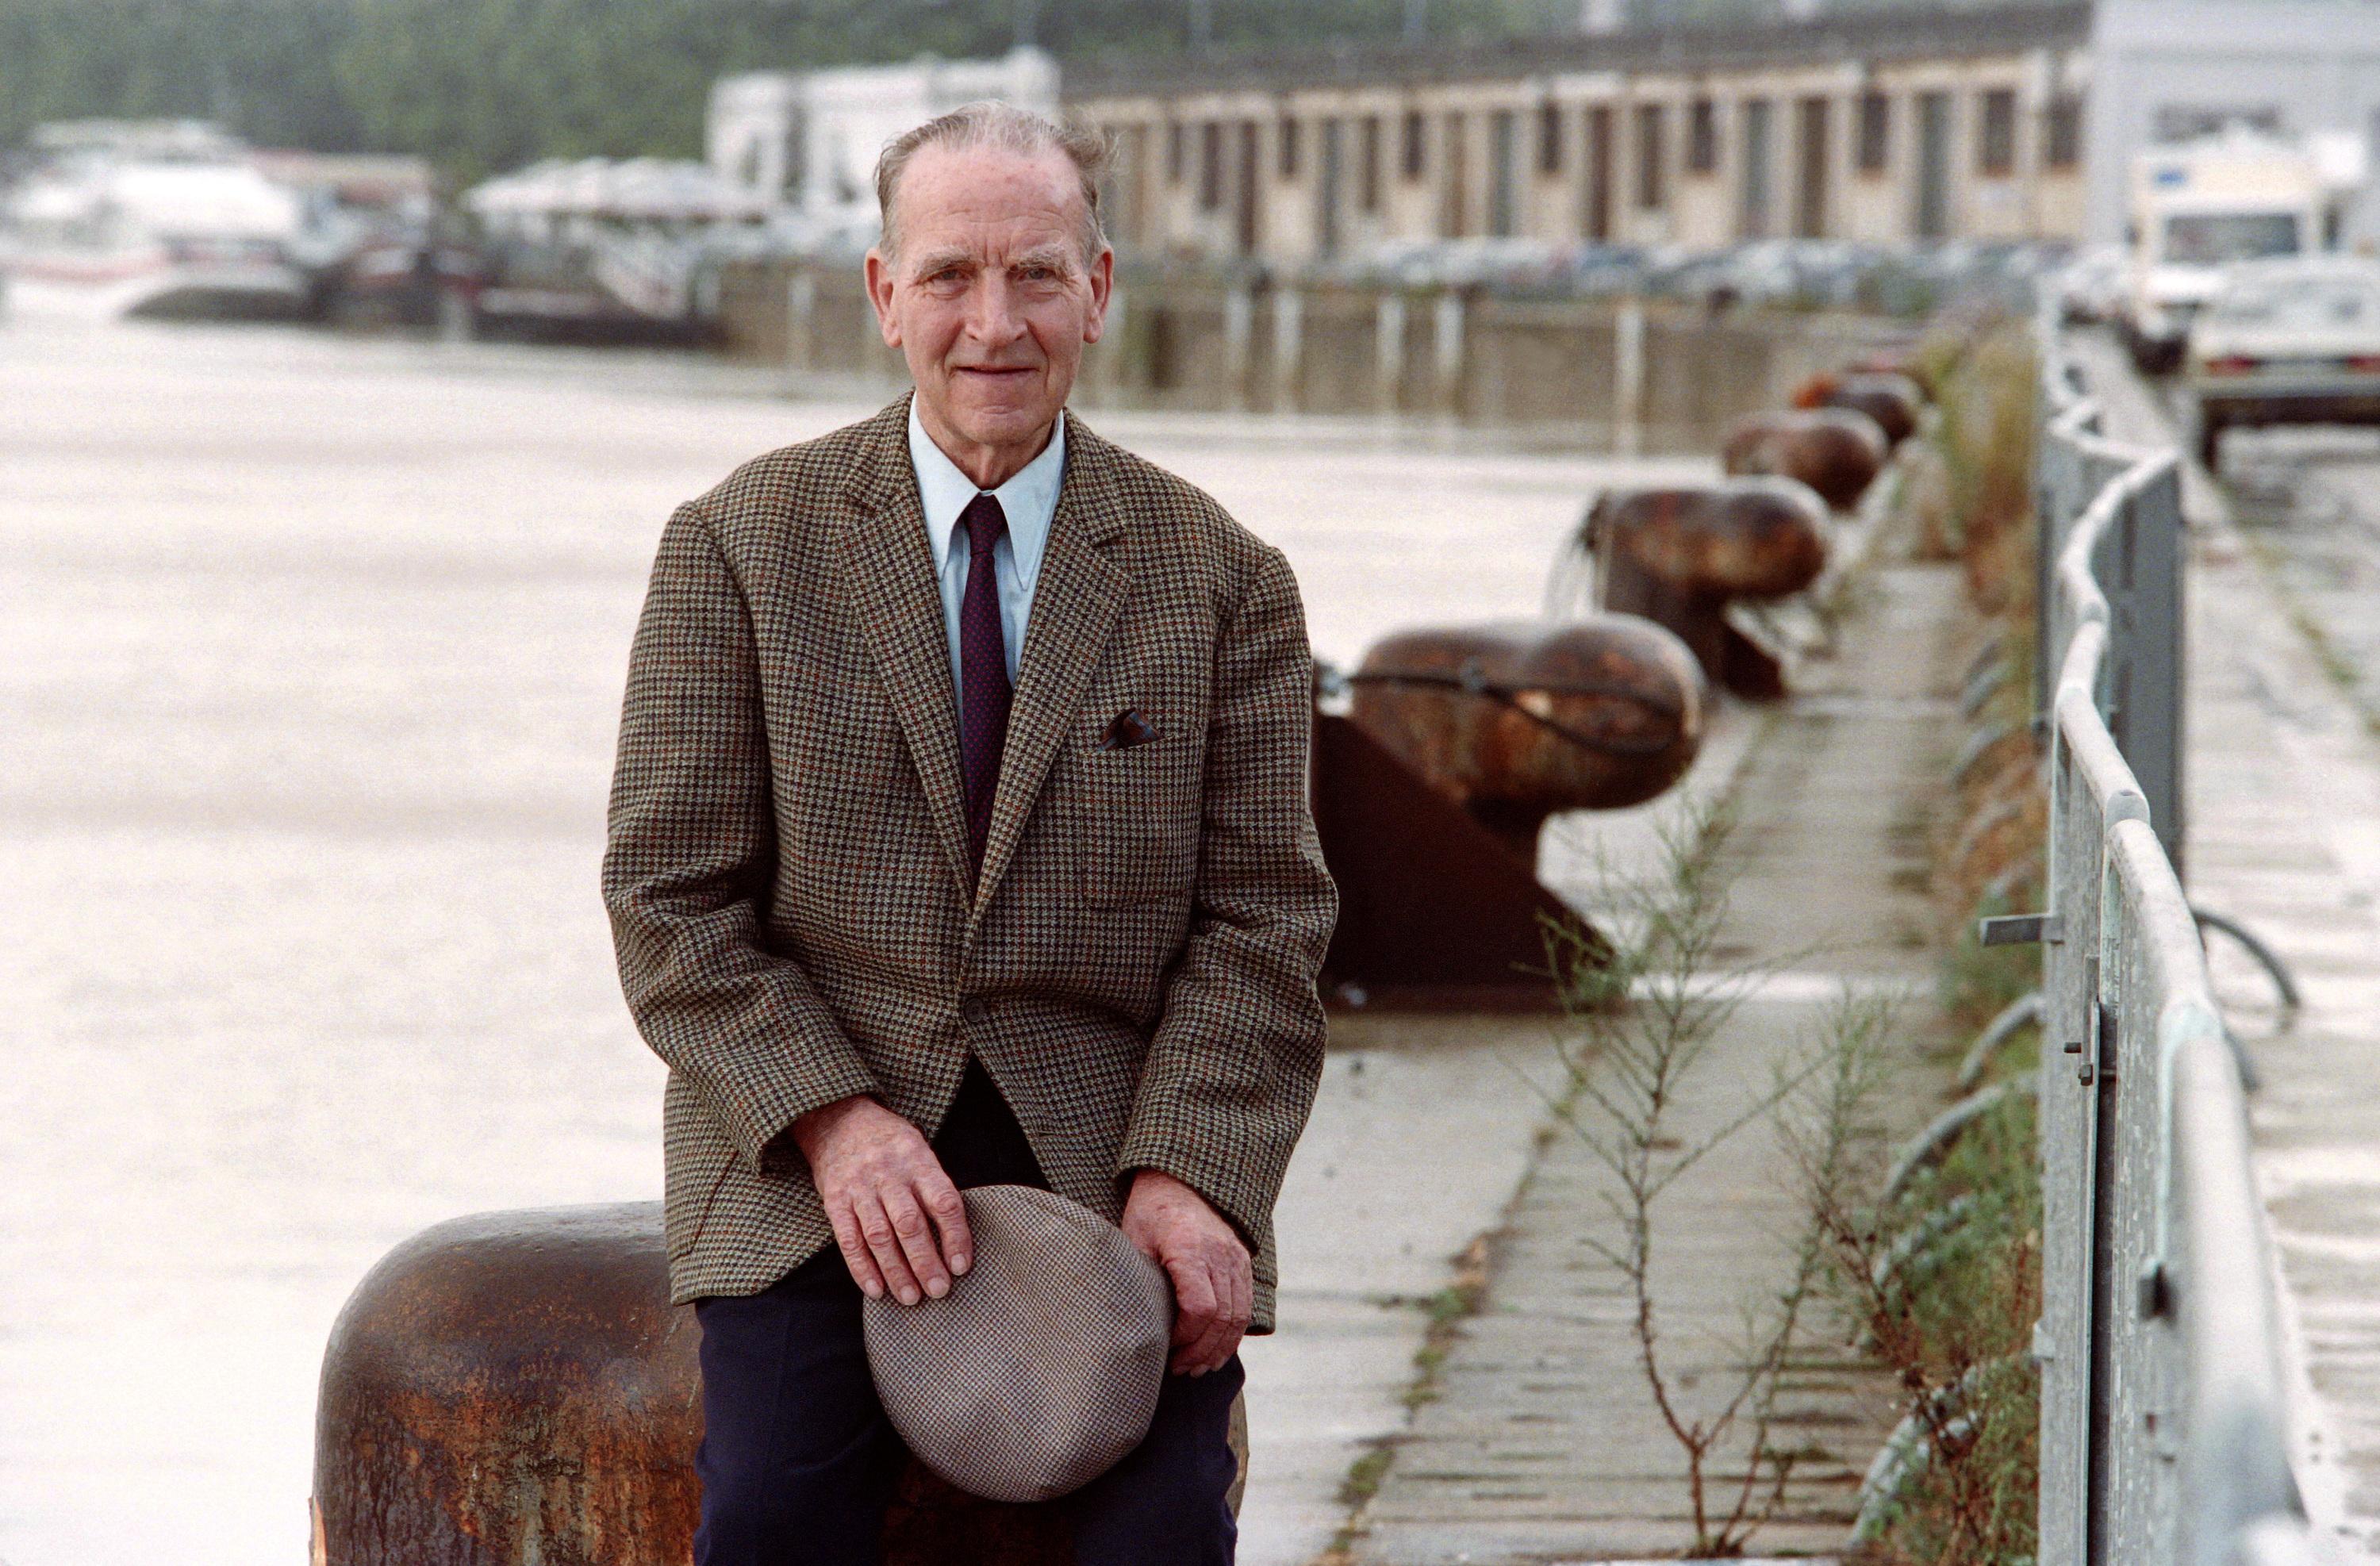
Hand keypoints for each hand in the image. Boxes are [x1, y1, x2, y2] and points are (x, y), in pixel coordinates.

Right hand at [792, 1095, 970, 1306]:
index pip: (943, 1201)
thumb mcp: (918, 1150)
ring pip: (880, 1236)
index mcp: (918, 1160)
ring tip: (911, 1298)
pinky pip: (849, 1239)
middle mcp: (888, 1173)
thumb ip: (933, 1187)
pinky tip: (876, 1290)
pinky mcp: (835, 1200)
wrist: (837, 1119)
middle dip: (926, 1262)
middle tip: (939, 1291)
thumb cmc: (890, 1143)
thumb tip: (955, 1240)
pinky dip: (862, 1268)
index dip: (955, 1235)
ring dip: (896, 1271)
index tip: (961, 1266)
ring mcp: (859, 1187)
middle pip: (910, 1224)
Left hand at [1121, 1169, 1251, 1375]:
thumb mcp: (1132, 1241)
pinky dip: (1233, 1334)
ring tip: (1197, 1368)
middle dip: (1201, 1351)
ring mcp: (1236, 1258)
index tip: (1166, 1346)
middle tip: (1179, 1370)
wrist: (1177, 1180)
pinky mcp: (1243, 1262)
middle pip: (1222, 1318)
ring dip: (1219, 1349)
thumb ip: (1139, 1280)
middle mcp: (1219, 1254)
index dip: (1185, 1337)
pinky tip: (1215, 1350)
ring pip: (1238, 1316)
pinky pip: (1245, 1306)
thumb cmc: (1148, 1213)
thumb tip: (1134, 1327)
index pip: (1200, 1307)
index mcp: (1189, 1248)